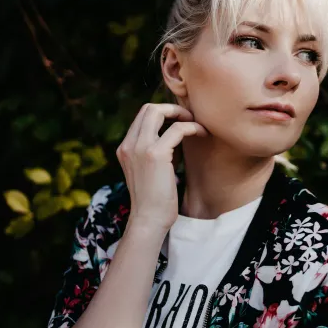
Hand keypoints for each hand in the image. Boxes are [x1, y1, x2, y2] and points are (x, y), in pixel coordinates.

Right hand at [116, 103, 207, 231]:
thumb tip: (176, 134)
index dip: (163, 113)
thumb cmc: (155, 199)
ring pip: (157, 111)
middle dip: (171, 108)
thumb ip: (156, 150)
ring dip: (181, 114)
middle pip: (148, 108)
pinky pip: (177, 128)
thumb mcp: (150, 170)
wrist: (149, 220)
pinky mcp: (155, 154)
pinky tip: (202, 134)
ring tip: (197, 125)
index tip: (180, 121)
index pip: (142, 116)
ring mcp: (139, 148)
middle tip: (189, 118)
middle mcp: (128, 145)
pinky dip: (192, 127)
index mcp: (125, 148)